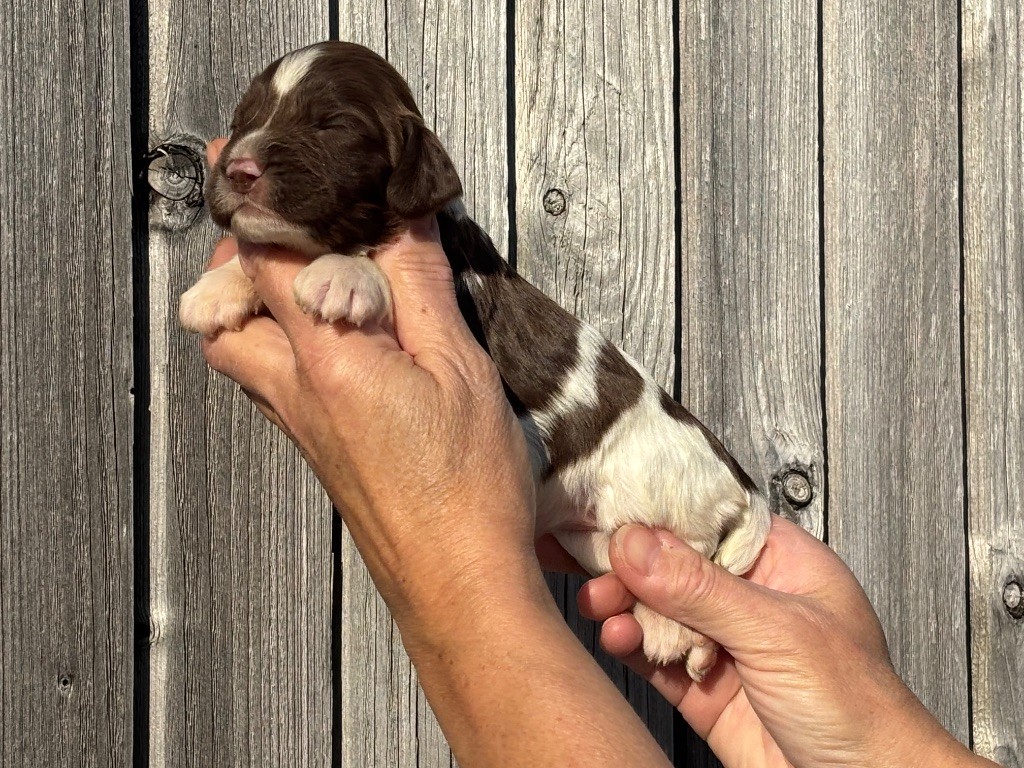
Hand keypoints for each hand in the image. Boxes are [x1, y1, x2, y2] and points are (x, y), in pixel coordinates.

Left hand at [197, 140, 673, 767]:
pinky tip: (338, 335)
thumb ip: (419, 286)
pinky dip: (283, 339)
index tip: (257, 155)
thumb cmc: (465, 492)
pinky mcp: (319, 447)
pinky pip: (272, 378)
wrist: (457, 583)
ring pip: (240, 348)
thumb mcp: (459, 368)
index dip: (261, 198)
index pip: (266, 258)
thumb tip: (399, 219)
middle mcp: (295, 392)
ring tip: (307, 272)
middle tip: (282, 222)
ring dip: (256, 302)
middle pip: (225, 309)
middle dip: (241, 256)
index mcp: (327, 360)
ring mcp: (301, 425)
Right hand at [578, 517, 994, 767]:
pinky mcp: (703, 688)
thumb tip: (636, 543)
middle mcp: (749, 597)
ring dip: (623, 603)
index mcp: (782, 562)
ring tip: (598, 603)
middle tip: (592, 560)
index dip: (659, 509)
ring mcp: (725, 643)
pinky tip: (616, 637)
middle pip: (674, 563)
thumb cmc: (862, 709)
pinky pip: (655, 656)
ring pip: (658, 609)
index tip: (610, 501)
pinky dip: (630, 645)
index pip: (709, 518)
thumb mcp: (778, 634)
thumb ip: (701, 589)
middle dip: (630, 562)